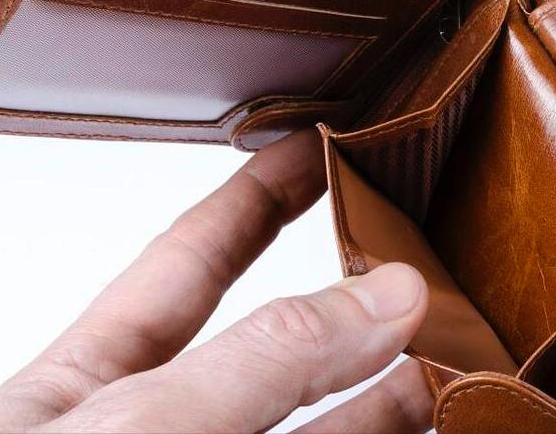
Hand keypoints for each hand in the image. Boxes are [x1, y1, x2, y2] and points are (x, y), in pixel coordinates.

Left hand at [0, 129, 434, 433]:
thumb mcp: (136, 432)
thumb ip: (260, 360)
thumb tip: (385, 289)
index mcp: (93, 394)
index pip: (190, 264)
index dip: (256, 201)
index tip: (320, 149)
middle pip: (277, 353)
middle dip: (352, 305)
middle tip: (426, 264)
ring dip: (395, 402)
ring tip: (462, 372)